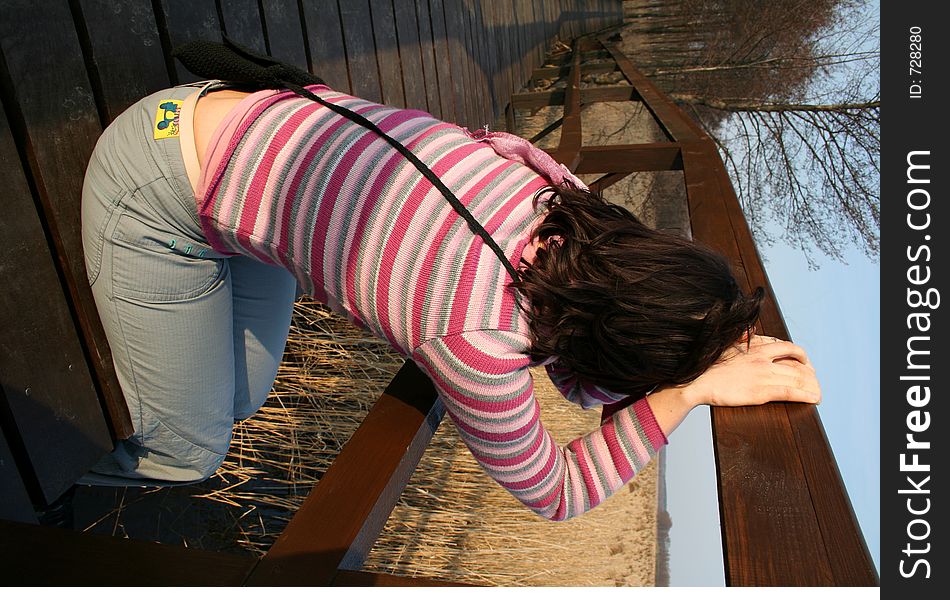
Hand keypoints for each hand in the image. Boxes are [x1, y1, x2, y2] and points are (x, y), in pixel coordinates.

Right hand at [682, 335, 820, 407]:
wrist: (695, 381)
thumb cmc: (706, 365)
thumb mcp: (726, 345)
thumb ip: (742, 338)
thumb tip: (751, 331)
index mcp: (755, 347)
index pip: (788, 348)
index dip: (801, 356)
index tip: (805, 363)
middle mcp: (763, 359)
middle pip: (798, 364)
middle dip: (810, 374)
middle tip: (814, 381)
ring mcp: (763, 376)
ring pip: (798, 378)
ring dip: (812, 386)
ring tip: (817, 393)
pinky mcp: (761, 392)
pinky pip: (790, 392)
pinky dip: (806, 395)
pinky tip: (813, 399)